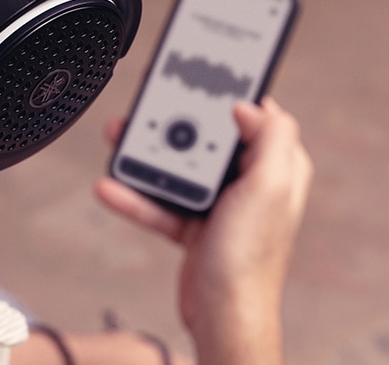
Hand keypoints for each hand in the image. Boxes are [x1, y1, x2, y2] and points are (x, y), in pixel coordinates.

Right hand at [96, 98, 312, 364]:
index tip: (201, 72)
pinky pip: (161, 200)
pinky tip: (111, 186)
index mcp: (276, 166)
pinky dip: (137, 195)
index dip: (227, 92)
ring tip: (118, 138)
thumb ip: (269, 138)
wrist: (224, 317)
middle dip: (175, 120)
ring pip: (180, 165)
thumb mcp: (270, 189)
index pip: (254, 114)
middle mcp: (250, 181)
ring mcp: (220, 202)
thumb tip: (246, 105)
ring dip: (147, 154)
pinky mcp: (194, 223)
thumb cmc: (250, 260)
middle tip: (149, 105)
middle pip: (208, 136)